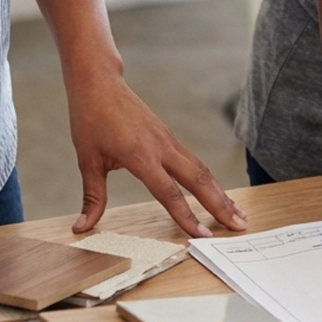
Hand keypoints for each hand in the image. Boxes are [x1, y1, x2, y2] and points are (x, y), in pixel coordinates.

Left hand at [67, 73, 247, 238]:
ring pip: (202, 170)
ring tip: (238, 212)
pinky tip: (216, 192)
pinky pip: (195, 162)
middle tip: (240, 224)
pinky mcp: (170, 138)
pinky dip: (209, 180)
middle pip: (199, 179)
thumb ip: (93, 197)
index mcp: (141, 155)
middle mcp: (162, 147)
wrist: (101, 85)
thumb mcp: (88, 160)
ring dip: (221, 192)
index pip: (169, 192)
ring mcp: (170, 141)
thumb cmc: (91, 120)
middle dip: (220, 204)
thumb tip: (82, 228)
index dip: (186, 216)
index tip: (202, 236)